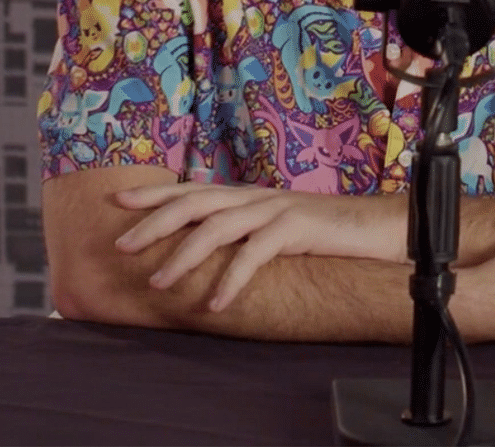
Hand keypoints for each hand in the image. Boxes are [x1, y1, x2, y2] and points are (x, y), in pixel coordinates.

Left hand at [112, 183, 406, 311]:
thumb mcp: (277, 228)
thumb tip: (209, 250)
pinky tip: (214, 303)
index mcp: (247, 196)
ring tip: (158, 284)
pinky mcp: (295, 229)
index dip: (154, 193)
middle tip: (121, 246)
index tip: (117, 201)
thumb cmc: (325, 233)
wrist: (377, 226)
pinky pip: (254, 255)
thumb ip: (245, 232)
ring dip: (183, 257)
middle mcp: (254, 197)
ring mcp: (274, 210)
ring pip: (216, 228)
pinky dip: (231, 281)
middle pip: (193, 203)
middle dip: (153, 223)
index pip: (191, 189)